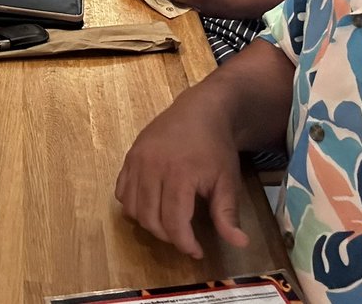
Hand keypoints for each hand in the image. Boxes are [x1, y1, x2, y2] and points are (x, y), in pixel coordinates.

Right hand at [115, 102, 248, 258]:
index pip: (173, 222)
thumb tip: (240, 244)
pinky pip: (121, 191)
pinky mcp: (129, 156)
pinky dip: (133, 205)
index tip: (197, 251)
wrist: (201, 110)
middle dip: (168, 236)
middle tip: (184, 237)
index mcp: (179, 174)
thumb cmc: (216, 146)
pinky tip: (151, 205)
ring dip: (149, 223)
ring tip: (168, 222)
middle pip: (150, 219)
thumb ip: (227, 213)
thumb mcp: (228, 180)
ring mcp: (137, 160)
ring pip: (132, 208)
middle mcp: (152, 167)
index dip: (185, 244)